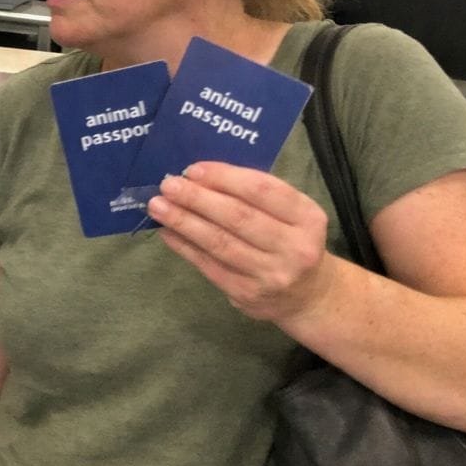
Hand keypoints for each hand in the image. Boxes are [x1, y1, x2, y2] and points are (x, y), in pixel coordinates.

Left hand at [145, 161, 332, 321]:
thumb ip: (254, 195)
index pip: (262, 190)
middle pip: (238, 217)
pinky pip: (209, 266)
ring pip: (220, 243)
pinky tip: (167, 232)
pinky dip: (184, 246)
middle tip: (168, 185)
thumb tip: (199, 177)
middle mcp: (294, 247)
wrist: (307, 296)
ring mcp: (270, 274)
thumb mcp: (290, 214)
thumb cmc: (291, 241)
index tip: (193, 169)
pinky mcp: (247, 294)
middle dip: (198, 198)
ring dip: (184, 222)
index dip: (225, 177)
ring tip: (158, 206)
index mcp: (307, 217)